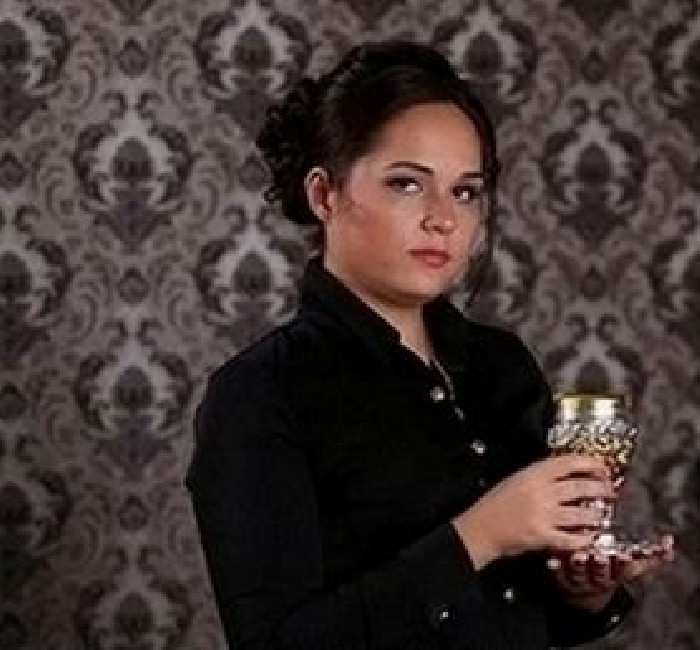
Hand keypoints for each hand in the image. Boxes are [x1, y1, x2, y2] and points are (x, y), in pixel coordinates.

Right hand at [452, 454, 613, 568]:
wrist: (481, 527)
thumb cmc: (495, 503)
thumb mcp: (515, 479)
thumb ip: (539, 475)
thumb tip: (566, 473)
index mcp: (533, 474)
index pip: (569, 463)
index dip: (590, 463)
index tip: (602, 467)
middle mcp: (541, 492)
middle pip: (580, 487)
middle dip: (601, 489)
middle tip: (611, 490)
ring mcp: (544, 515)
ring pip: (581, 514)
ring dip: (596, 515)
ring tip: (602, 515)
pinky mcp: (544, 536)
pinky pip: (572, 538)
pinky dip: (584, 539)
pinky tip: (590, 537)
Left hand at [548, 535, 674, 611]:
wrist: (586, 594)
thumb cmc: (609, 572)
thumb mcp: (629, 567)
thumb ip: (648, 557)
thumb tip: (669, 545)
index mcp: (615, 574)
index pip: (622, 570)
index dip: (623, 564)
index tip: (623, 555)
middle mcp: (597, 578)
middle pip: (600, 573)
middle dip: (600, 565)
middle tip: (599, 555)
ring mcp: (578, 580)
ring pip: (579, 573)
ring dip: (578, 565)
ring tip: (576, 555)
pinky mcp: (560, 579)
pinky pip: (557, 574)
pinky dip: (555, 568)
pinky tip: (552, 560)